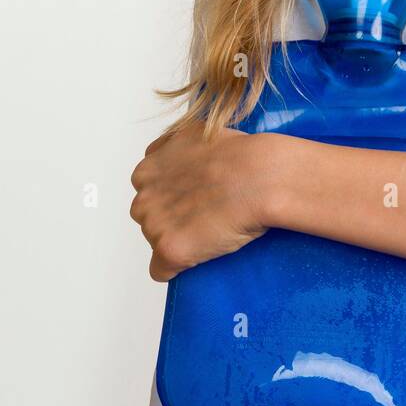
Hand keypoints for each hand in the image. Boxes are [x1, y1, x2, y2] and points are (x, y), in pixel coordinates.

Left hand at [129, 126, 273, 281]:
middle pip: (149, 217)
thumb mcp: (196, 134)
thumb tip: (179, 158)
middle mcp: (144, 197)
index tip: (195, 197)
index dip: (173, 196)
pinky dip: (178, 269)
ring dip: (178, 240)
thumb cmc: (240, 156)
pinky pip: (162, 271)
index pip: (149, 191)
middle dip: (172, 218)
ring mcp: (155, 225)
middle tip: (205, 215)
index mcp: (148, 170)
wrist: (261, 178)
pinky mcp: (170, 250)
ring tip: (211, 232)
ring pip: (157, 242)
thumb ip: (175, 147)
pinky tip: (200, 257)